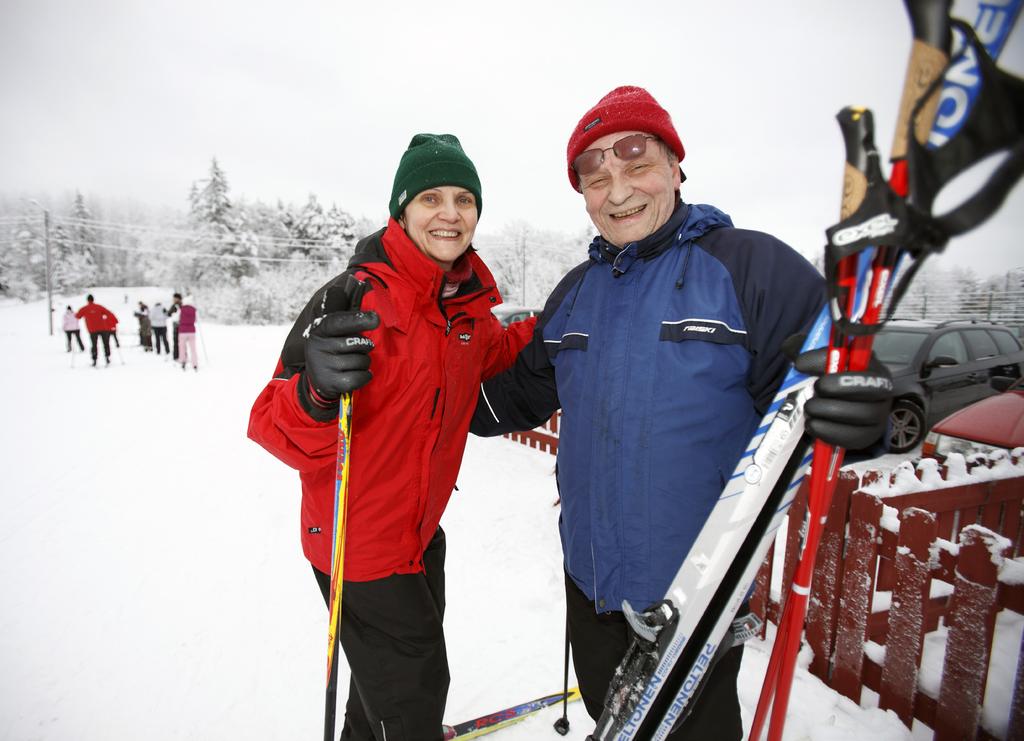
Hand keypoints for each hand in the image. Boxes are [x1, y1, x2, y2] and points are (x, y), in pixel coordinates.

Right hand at [303, 310, 379, 406]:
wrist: (319, 379)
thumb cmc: (334, 351)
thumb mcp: (335, 334)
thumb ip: (351, 325)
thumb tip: (374, 318)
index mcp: (319, 331)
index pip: (339, 323)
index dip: (358, 320)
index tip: (375, 319)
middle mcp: (318, 348)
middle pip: (356, 343)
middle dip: (365, 346)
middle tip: (359, 350)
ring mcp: (323, 366)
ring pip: (360, 361)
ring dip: (365, 362)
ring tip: (355, 363)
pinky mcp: (331, 383)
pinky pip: (360, 377)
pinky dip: (365, 376)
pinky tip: (358, 374)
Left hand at [783, 334, 893, 449]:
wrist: (834, 406)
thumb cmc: (827, 378)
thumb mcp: (818, 360)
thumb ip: (807, 354)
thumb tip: (798, 359)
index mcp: (871, 366)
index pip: (860, 360)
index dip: (833, 365)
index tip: (802, 365)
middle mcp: (881, 390)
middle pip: (870, 389)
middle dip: (838, 388)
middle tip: (815, 389)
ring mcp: (878, 415)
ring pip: (863, 415)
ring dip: (830, 411)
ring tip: (810, 408)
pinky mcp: (868, 436)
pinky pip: (854, 438)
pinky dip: (830, 432)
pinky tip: (813, 425)